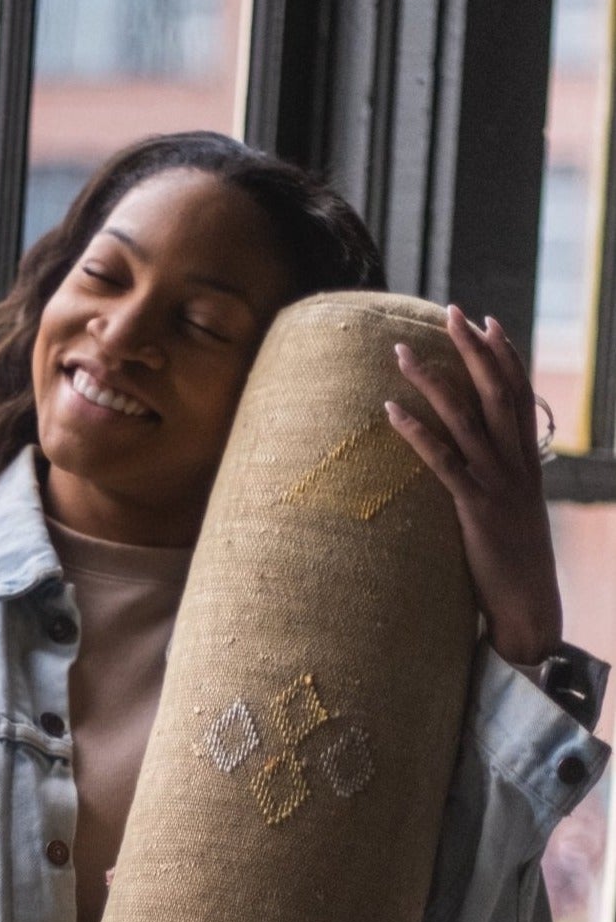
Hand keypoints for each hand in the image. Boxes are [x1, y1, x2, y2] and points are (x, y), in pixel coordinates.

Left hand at [383, 304, 561, 664]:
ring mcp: (497, 485)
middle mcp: (516, 466)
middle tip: (451, 311)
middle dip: (472, 350)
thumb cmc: (515, 568)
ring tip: (403, 351)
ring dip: (433, 380)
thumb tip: (480, 464)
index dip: (505, 356)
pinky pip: (442, 463)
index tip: (489, 322)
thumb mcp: (514, 515)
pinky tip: (392, 410)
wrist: (531, 610)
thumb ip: (500, 484)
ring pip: (464, 419)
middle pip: (495, 393)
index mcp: (528, 464)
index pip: (520, 396)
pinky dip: (416, 433)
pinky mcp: (475, 510)